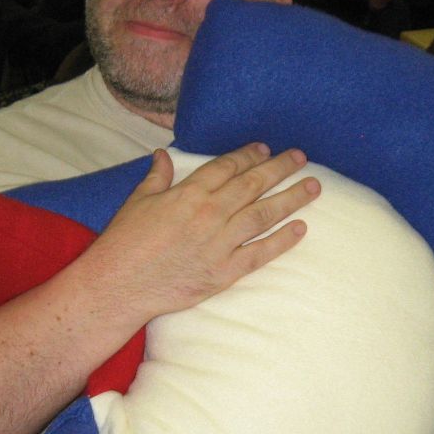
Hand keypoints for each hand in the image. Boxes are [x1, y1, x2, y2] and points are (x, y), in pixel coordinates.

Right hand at [83, 144, 320, 326]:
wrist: (120, 285)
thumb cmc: (125, 242)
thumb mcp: (138, 201)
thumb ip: (157, 177)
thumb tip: (163, 156)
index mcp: (189, 193)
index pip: (228, 167)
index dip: (249, 155)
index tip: (265, 148)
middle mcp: (210, 214)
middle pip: (253, 184)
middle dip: (279, 168)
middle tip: (301, 157)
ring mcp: (219, 243)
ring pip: (263, 215)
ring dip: (291, 198)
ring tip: (313, 186)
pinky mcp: (223, 272)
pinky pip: (260, 254)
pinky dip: (282, 241)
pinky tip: (301, 228)